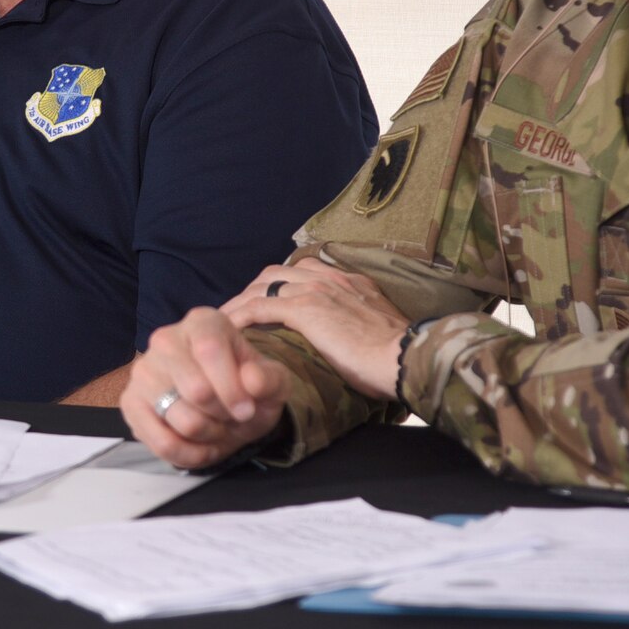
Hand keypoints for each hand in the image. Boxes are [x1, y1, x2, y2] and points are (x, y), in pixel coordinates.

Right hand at [120, 307, 290, 469]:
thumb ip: (268, 378)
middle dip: (222, 414)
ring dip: (209, 434)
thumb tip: (252, 380)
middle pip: (196, 389)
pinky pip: (159, 442)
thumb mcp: (273, 383)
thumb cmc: (248, 389)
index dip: (232, 388)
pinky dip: (188, 454)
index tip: (247, 409)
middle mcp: (166, 339)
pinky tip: (201, 448)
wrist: (228, 410)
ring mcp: (143, 371)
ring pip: (181, 418)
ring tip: (216, 427)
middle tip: (231, 416)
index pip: (209, 350)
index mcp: (202, 323)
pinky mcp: (130, 403)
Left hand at [219, 258, 409, 399]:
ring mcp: (316, 290)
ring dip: (240, 302)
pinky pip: (259, 306)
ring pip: (263, 286)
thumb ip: (359, 325)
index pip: (303, 270)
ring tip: (223, 322)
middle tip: (237, 312)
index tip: (264, 301)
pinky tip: (227, 329)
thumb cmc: (396, 356)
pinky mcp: (305, 309)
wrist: (404, 357)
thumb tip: (349, 341)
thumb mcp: (379, 330)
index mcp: (350, 281)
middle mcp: (331, 278)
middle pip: (277, 272)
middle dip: (254, 289)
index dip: (279, 284)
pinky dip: (239, 316)